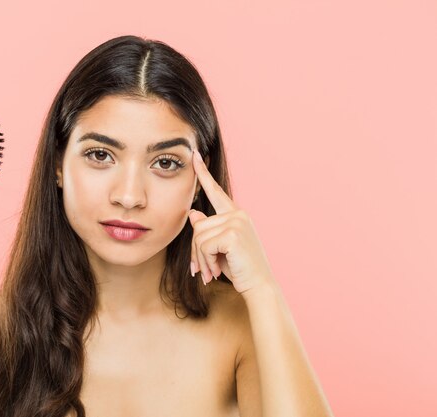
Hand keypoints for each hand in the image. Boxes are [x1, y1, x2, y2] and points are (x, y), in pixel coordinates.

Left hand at [188, 149, 274, 294]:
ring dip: (201, 259)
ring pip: (198, 236)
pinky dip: (206, 261)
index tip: (195, 156)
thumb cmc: (240, 269)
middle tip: (204, 270)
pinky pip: (203, 245)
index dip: (203, 174)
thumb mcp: (220, 248)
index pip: (216, 192)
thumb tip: (194, 214)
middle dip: (196, 252)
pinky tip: (216, 270)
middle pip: (198, 225)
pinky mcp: (233, 233)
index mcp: (236, 215)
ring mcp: (237, 222)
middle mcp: (238, 214)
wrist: (259, 286)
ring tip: (212, 272)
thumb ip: (208, 230)